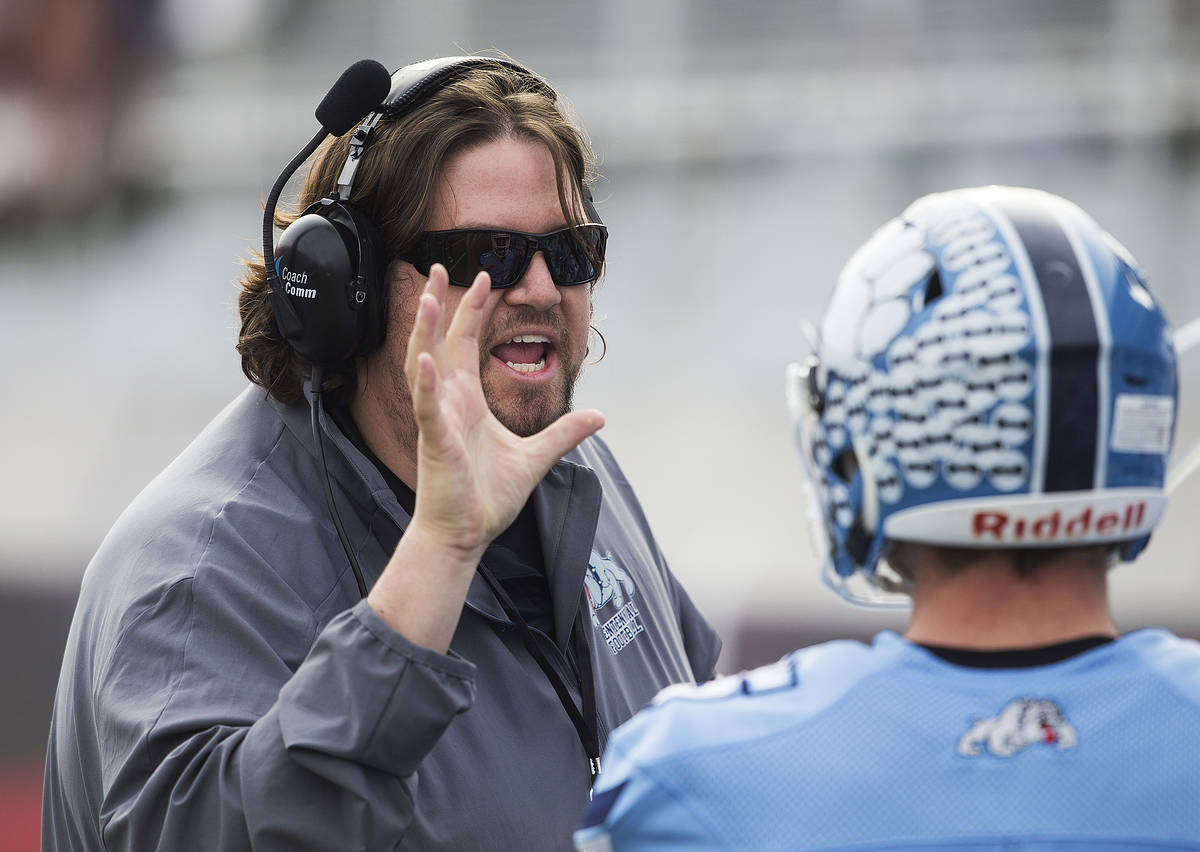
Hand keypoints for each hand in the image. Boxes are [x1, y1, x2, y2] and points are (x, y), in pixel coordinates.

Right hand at [404, 264, 604, 556]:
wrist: (467, 534)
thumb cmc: (489, 498)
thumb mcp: (537, 457)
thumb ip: (565, 434)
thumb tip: (599, 417)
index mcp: (468, 401)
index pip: (465, 343)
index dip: (471, 309)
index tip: (482, 277)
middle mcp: (449, 402)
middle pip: (440, 341)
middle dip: (440, 303)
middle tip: (437, 265)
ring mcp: (439, 419)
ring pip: (424, 365)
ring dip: (423, 332)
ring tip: (425, 298)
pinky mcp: (435, 441)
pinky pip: (427, 406)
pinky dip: (427, 383)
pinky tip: (429, 359)